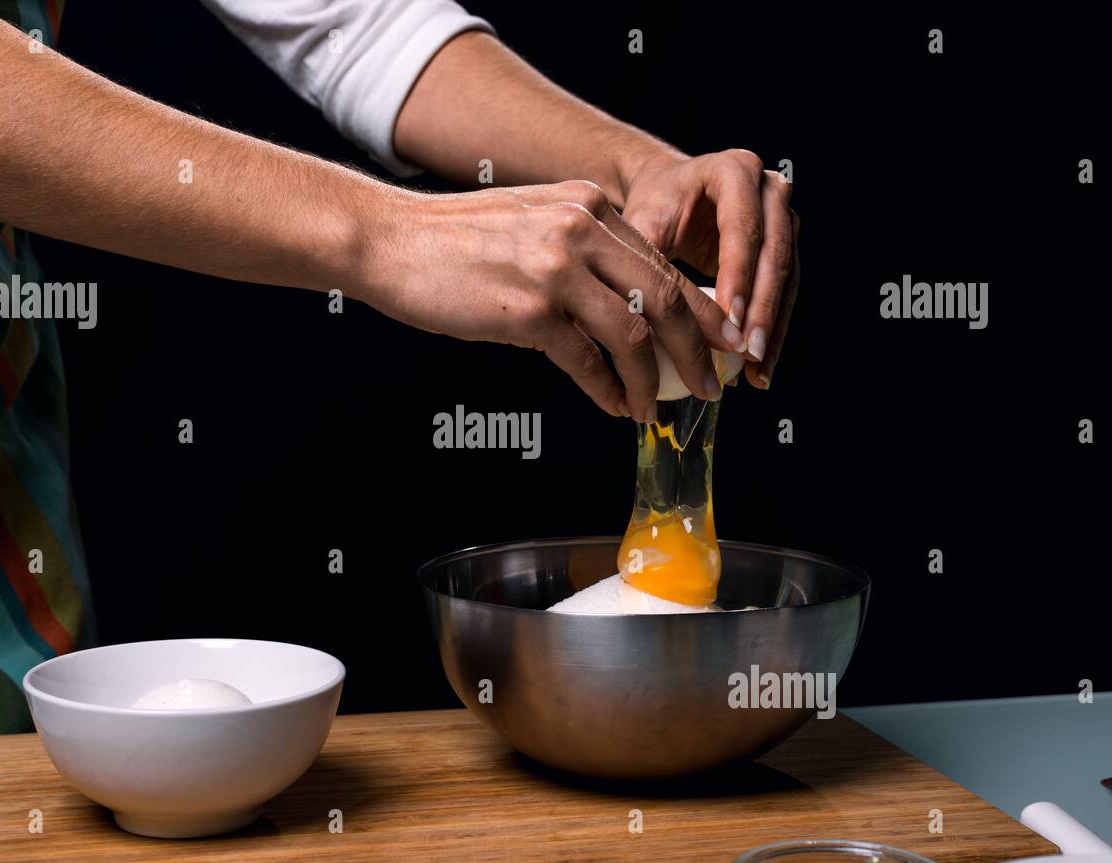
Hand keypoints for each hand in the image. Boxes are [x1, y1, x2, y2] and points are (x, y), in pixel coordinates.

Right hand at [363, 181, 747, 420]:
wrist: (389, 241)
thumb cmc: (455, 241)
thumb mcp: (534, 222)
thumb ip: (584, 250)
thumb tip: (631, 308)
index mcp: (589, 205)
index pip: (664, 261)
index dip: (701, 309)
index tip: (722, 341)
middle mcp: (581, 229)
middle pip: (665, 295)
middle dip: (695, 348)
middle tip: (710, 383)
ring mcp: (555, 269)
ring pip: (633, 332)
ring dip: (651, 379)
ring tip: (654, 408)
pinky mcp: (528, 310)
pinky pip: (586, 359)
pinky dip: (607, 389)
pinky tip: (614, 405)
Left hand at [620, 149, 799, 388]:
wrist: (669, 195)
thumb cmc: (652, 208)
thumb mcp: (642, 227)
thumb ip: (649, 262)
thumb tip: (649, 318)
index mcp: (734, 170)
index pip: (743, 229)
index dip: (739, 277)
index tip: (730, 322)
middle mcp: (769, 187)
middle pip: (774, 254)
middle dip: (762, 310)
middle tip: (749, 352)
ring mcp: (784, 215)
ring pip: (787, 277)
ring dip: (774, 327)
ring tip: (758, 371)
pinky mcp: (787, 245)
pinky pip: (786, 291)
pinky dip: (774, 329)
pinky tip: (761, 366)